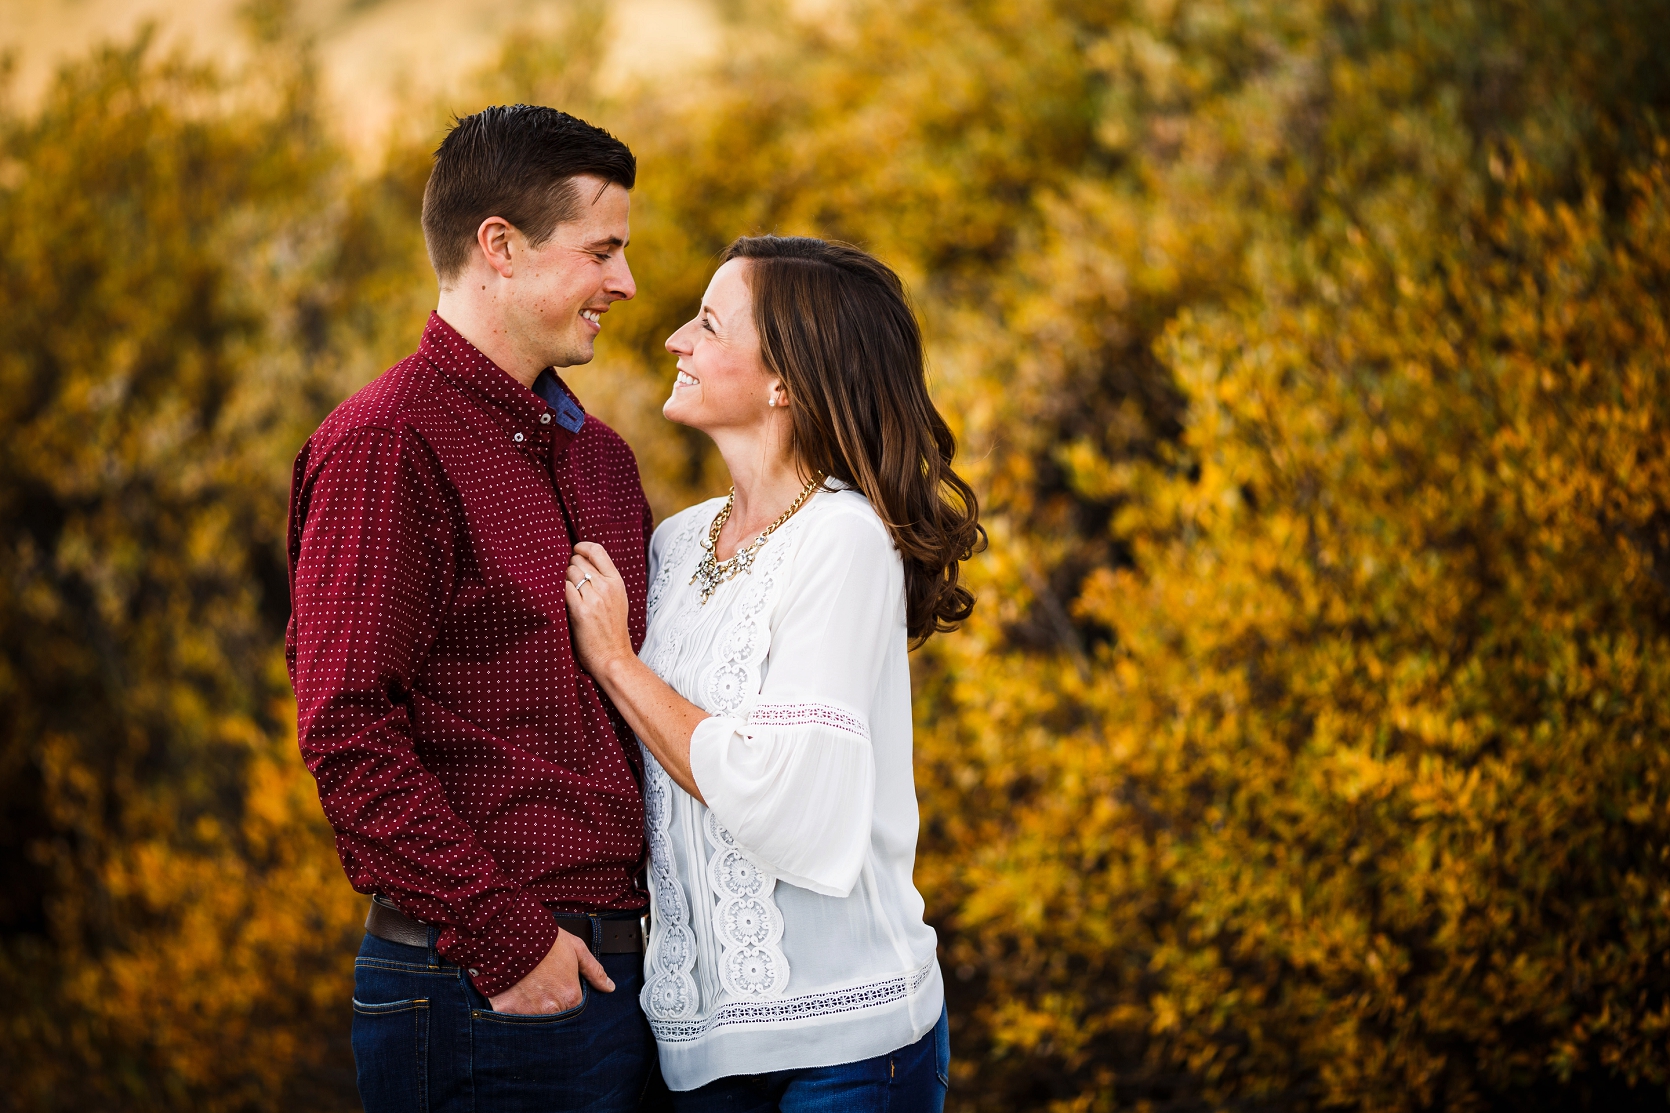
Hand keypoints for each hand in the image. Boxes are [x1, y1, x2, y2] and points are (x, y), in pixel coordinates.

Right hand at [487, 927, 613, 1014]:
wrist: (512, 934)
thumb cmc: (546, 941)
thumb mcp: (577, 949)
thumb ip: (594, 971)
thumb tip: (609, 987)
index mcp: (571, 996)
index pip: (575, 1009)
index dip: (567, 998)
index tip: (559, 988)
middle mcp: (552, 1009)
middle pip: (555, 1017)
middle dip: (551, 1007)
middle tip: (542, 989)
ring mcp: (529, 1013)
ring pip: (535, 1019)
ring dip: (532, 1009)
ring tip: (528, 989)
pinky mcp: (508, 1012)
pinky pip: (513, 1018)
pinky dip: (513, 1008)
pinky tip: (514, 993)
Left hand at [565, 542, 633, 680]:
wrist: (613, 657)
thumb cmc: (612, 631)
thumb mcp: (617, 600)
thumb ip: (604, 580)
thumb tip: (581, 562)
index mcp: (617, 582)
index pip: (597, 550)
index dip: (581, 548)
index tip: (573, 552)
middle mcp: (607, 587)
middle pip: (578, 561)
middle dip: (569, 568)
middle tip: (567, 583)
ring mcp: (594, 599)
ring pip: (569, 573)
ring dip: (561, 580)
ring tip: (564, 594)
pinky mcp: (581, 611)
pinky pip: (563, 588)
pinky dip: (557, 590)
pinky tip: (558, 599)